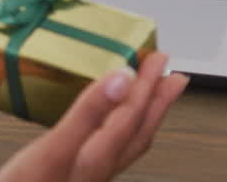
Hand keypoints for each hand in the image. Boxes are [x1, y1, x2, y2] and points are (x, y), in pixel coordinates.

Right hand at [0, 52, 188, 181]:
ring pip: (129, 142)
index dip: (145, 83)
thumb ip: (89, 113)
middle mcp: (100, 168)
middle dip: (157, 100)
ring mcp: (90, 175)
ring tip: (155, 96)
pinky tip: (109, 126)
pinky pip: (112, 148)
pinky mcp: (76, 178)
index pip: (132, 113)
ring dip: (145, 115)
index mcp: (99, 156)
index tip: (155, 57)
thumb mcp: (53, 148)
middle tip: (173, 75)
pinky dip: (121, 129)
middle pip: (138, 129)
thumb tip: (123, 80)